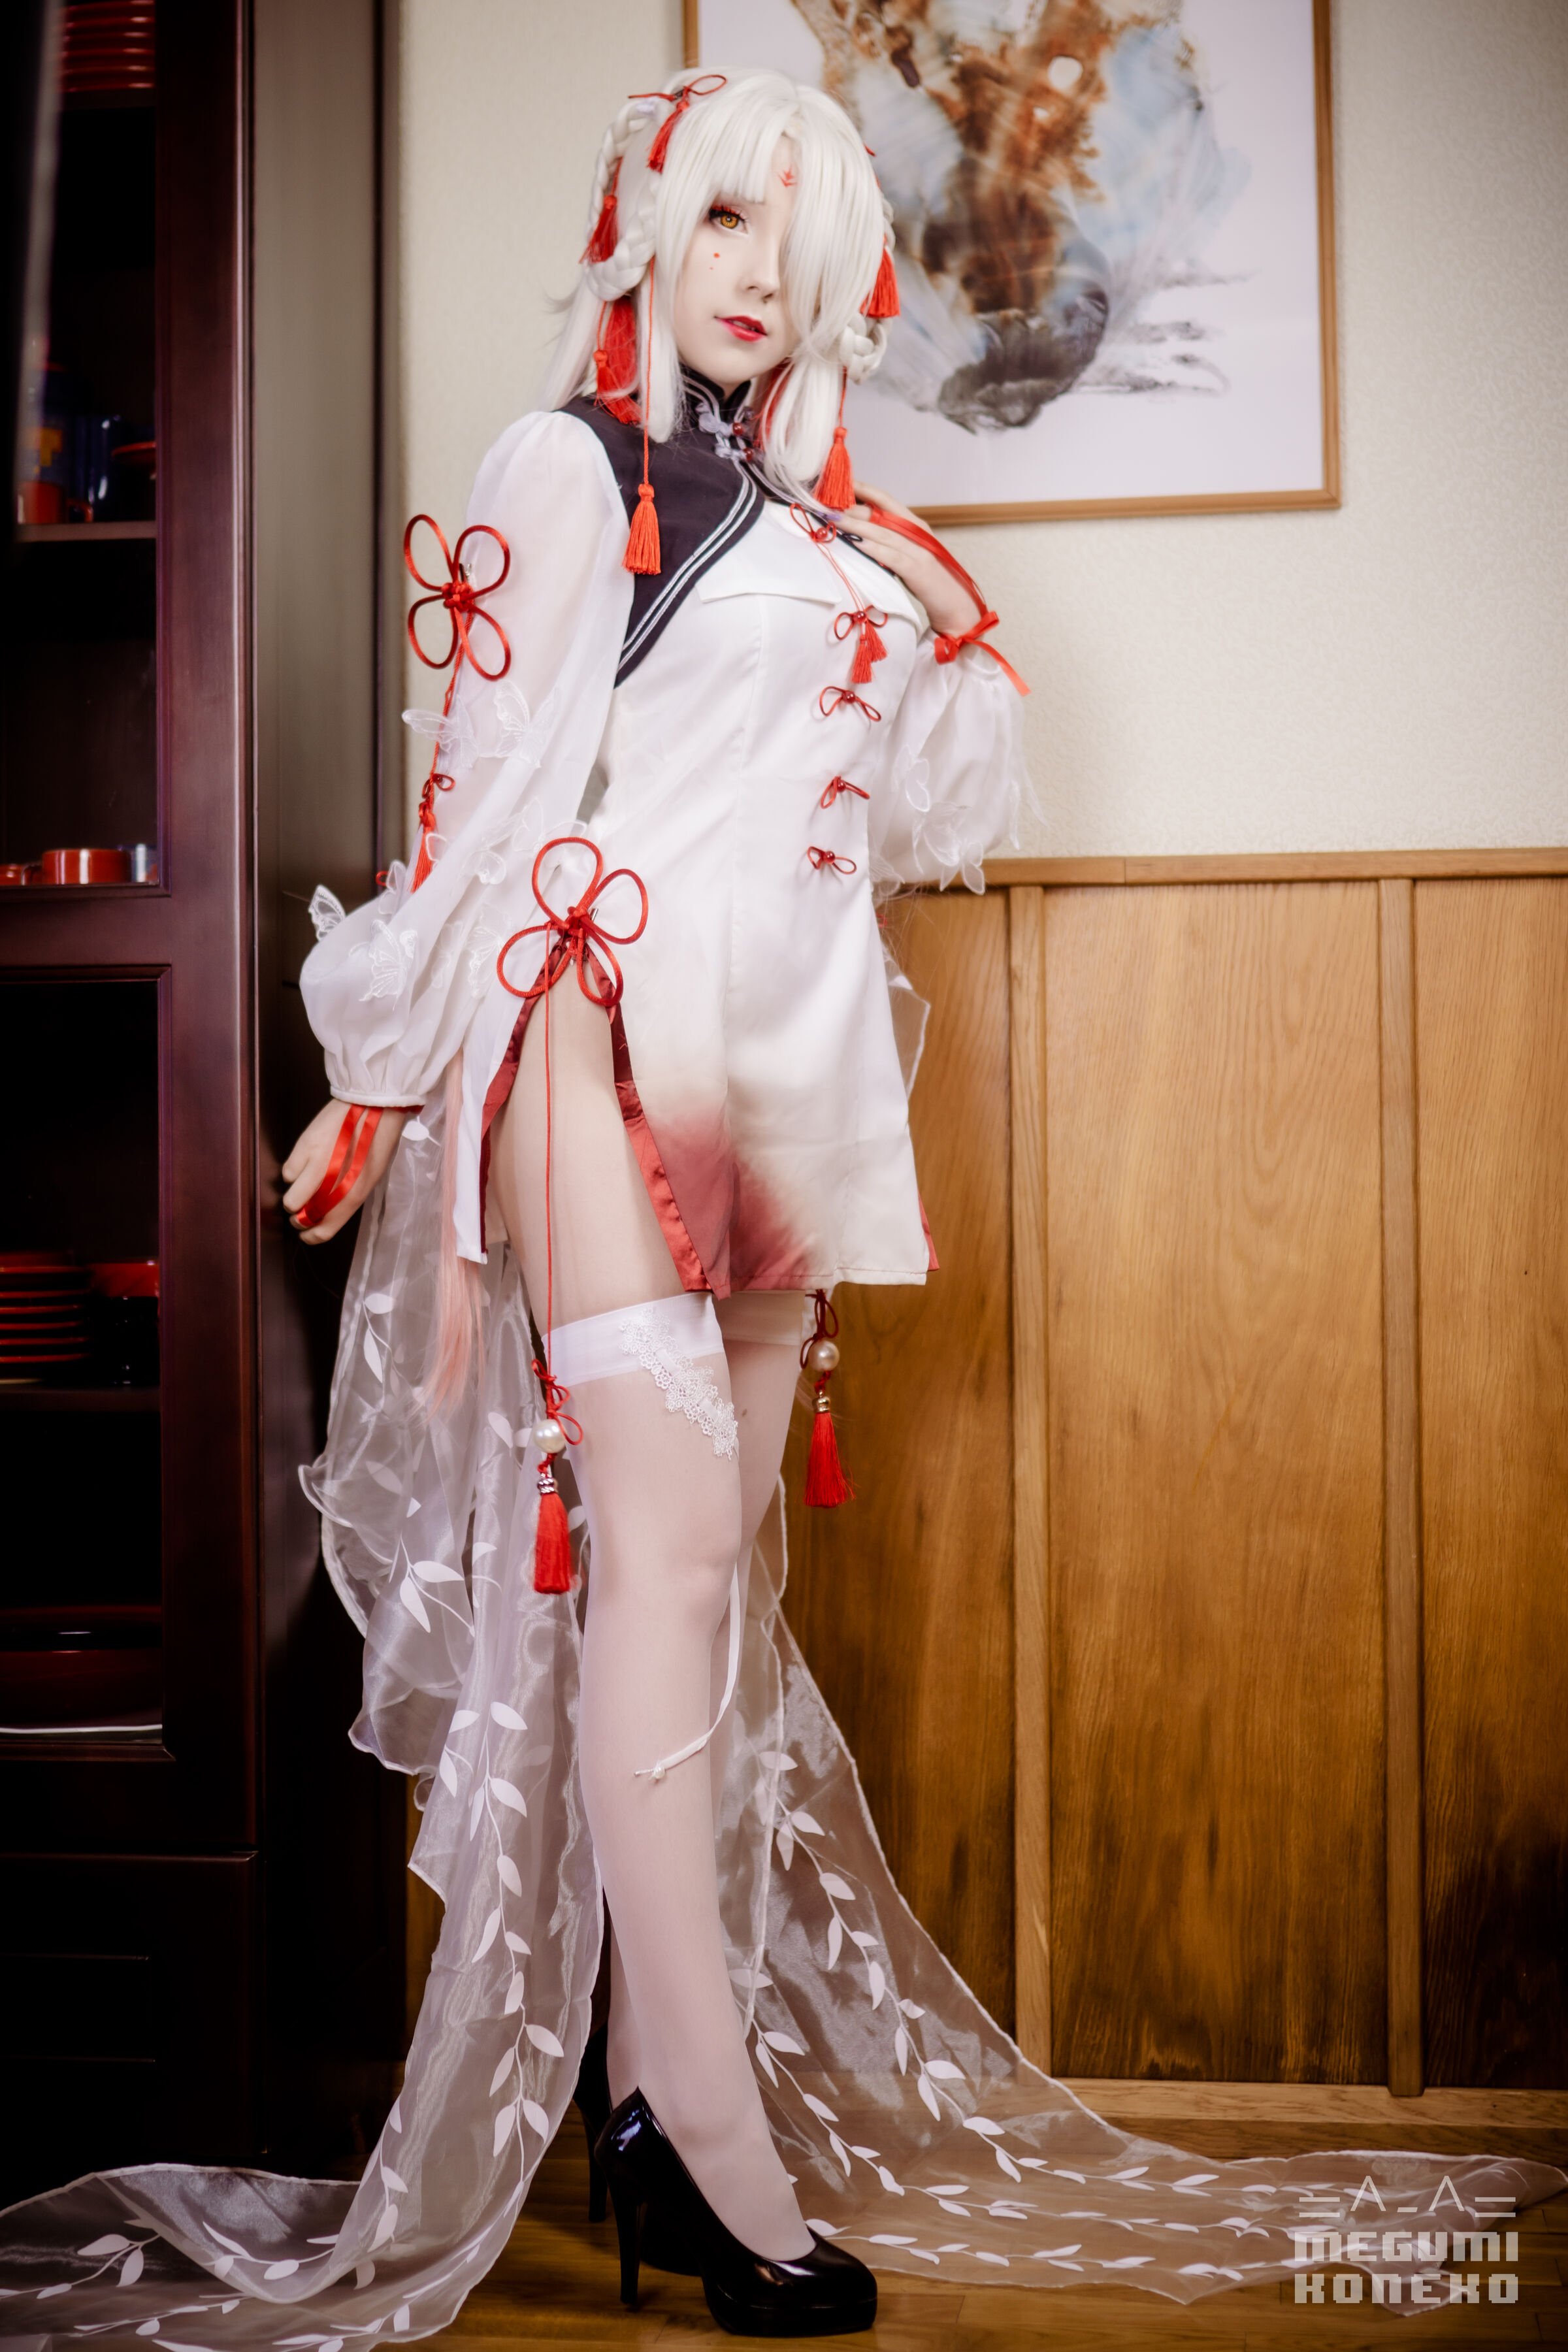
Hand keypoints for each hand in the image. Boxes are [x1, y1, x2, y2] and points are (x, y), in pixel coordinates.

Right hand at [281, 1101, 409, 1244]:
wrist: (373, 1106)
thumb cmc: (377, 1142)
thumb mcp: (370, 1178)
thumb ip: (347, 1198)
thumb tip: (326, 1212)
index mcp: (355, 1195)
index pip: (324, 1230)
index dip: (311, 1236)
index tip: (306, 1233)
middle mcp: (332, 1184)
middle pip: (300, 1216)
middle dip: (299, 1214)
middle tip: (304, 1204)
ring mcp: (316, 1165)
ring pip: (290, 1194)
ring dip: (296, 1190)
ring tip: (308, 1177)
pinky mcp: (304, 1146)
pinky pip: (288, 1171)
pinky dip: (294, 1171)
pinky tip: (305, 1161)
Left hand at [841, 479, 978, 637]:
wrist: (957, 606)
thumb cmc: (929, 582)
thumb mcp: (909, 554)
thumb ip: (890, 541)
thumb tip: (860, 532)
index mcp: (914, 525)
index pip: (885, 500)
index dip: (863, 490)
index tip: (839, 483)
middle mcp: (917, 532)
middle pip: (879, 514)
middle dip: (851, 508)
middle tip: (825, 504)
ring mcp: (919, 550)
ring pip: (882, 532)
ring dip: (856, 525)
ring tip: (834, 519)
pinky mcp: (918, 570)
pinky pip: (892, 555)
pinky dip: (874, 548)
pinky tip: (857, 543)